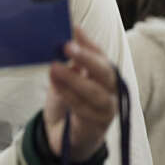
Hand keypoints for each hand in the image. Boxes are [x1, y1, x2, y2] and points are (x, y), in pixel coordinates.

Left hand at [43, 27, 117, 160]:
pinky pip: (83, 109)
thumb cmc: (67, 103)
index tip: (74, 28)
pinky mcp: (97, 124)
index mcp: (103, 76)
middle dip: (86, 58)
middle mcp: (110, 90)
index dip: (89, 42)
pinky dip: (68, 96)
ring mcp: (107, 108)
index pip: (100, 55)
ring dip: (74, 79)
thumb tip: (63, 38)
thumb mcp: (66, 79)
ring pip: (95, 92)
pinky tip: (55, 86)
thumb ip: (68, 63)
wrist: (64, 136)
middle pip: (105, 71)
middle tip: (67, 46)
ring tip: (54, 67)